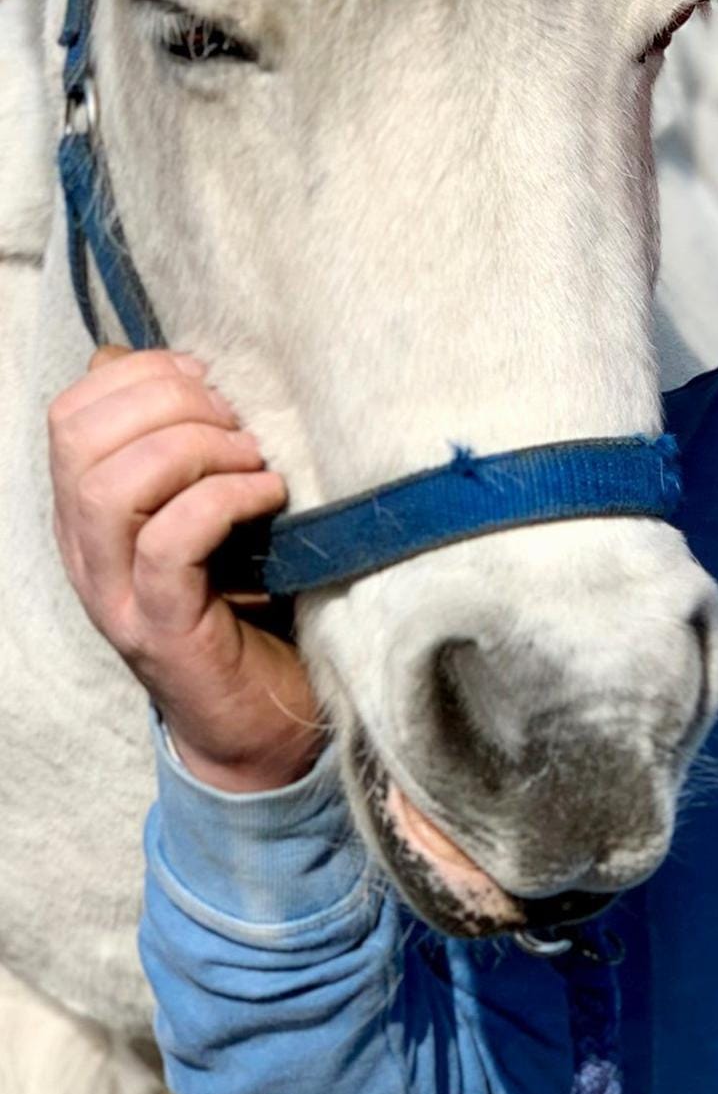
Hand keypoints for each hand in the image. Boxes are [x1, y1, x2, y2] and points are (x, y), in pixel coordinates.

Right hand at [48, 347, 323, 791]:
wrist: (261, 725)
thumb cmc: (249, 603)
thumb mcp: (212, 509)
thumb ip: (188, 449)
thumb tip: (190, 368)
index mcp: (89, 513)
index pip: (71, 412)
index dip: (141, 374)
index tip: (211, 379)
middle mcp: (86, 552)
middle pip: (80, 438)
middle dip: (169, 402)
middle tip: (238, 421)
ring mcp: (116, 595)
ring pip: (110, 487)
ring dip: (194, 450)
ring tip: (254, 458)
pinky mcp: (162, 631)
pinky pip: (169, 543)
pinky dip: (223, 500)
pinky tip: (270, 496)